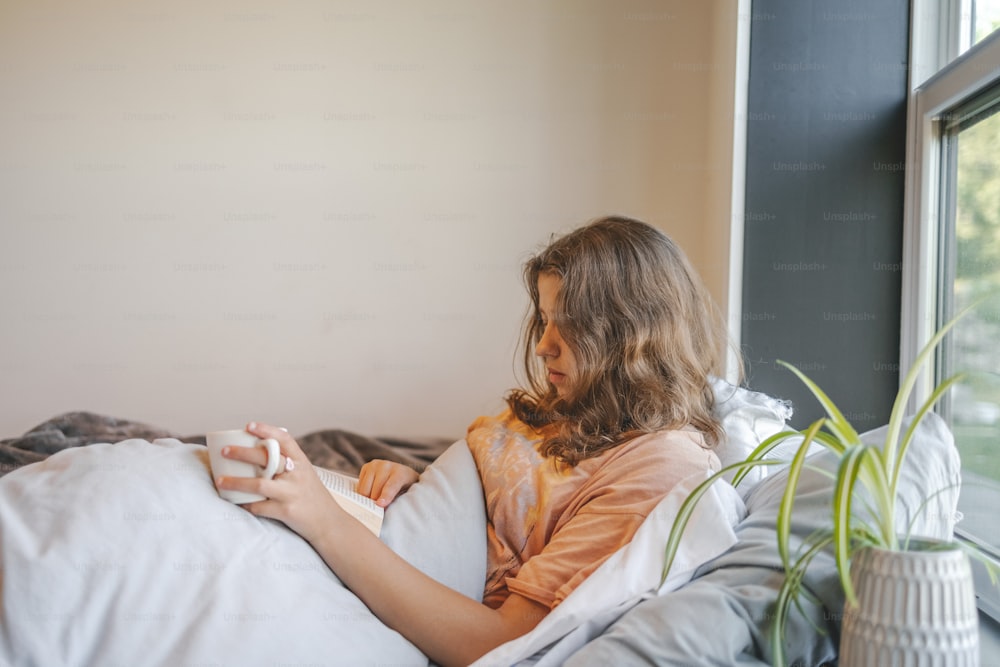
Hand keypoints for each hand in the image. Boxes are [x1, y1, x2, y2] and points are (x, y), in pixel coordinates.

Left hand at [215, 421, 339, 542]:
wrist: (329, 522)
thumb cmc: (312, 496)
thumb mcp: (304, 474)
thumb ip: (287, 463)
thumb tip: (257, 450)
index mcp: (301, 462)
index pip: (284, 439)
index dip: (266, 430)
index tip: (248, 426)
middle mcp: (297, 475)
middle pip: (268, 459)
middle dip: (242, 453)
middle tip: (224, 451)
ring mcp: (292, 493)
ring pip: (259, 484)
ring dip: (236, 482)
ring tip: (220, 481)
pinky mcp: (287, 512)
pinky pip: (260, 507)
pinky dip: (245, 504)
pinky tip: (236, 502)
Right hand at [357, 460, 419, 506]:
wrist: (401, 473)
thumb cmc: (404, 487)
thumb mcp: (406, 493)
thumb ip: (395, 500)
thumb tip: (381, 508)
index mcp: (400, 473)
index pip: (391, 486)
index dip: (386, 496)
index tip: (380, 505)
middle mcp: (386, 466)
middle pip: (376, 489)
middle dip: (375, 502)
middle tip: (377, 509)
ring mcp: (375, 465)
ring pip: (365, 489)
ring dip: (368, 498)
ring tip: (373, 502)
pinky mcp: (366, 467)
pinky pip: (359, 486)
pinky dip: (363, 493)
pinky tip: (369, 493)